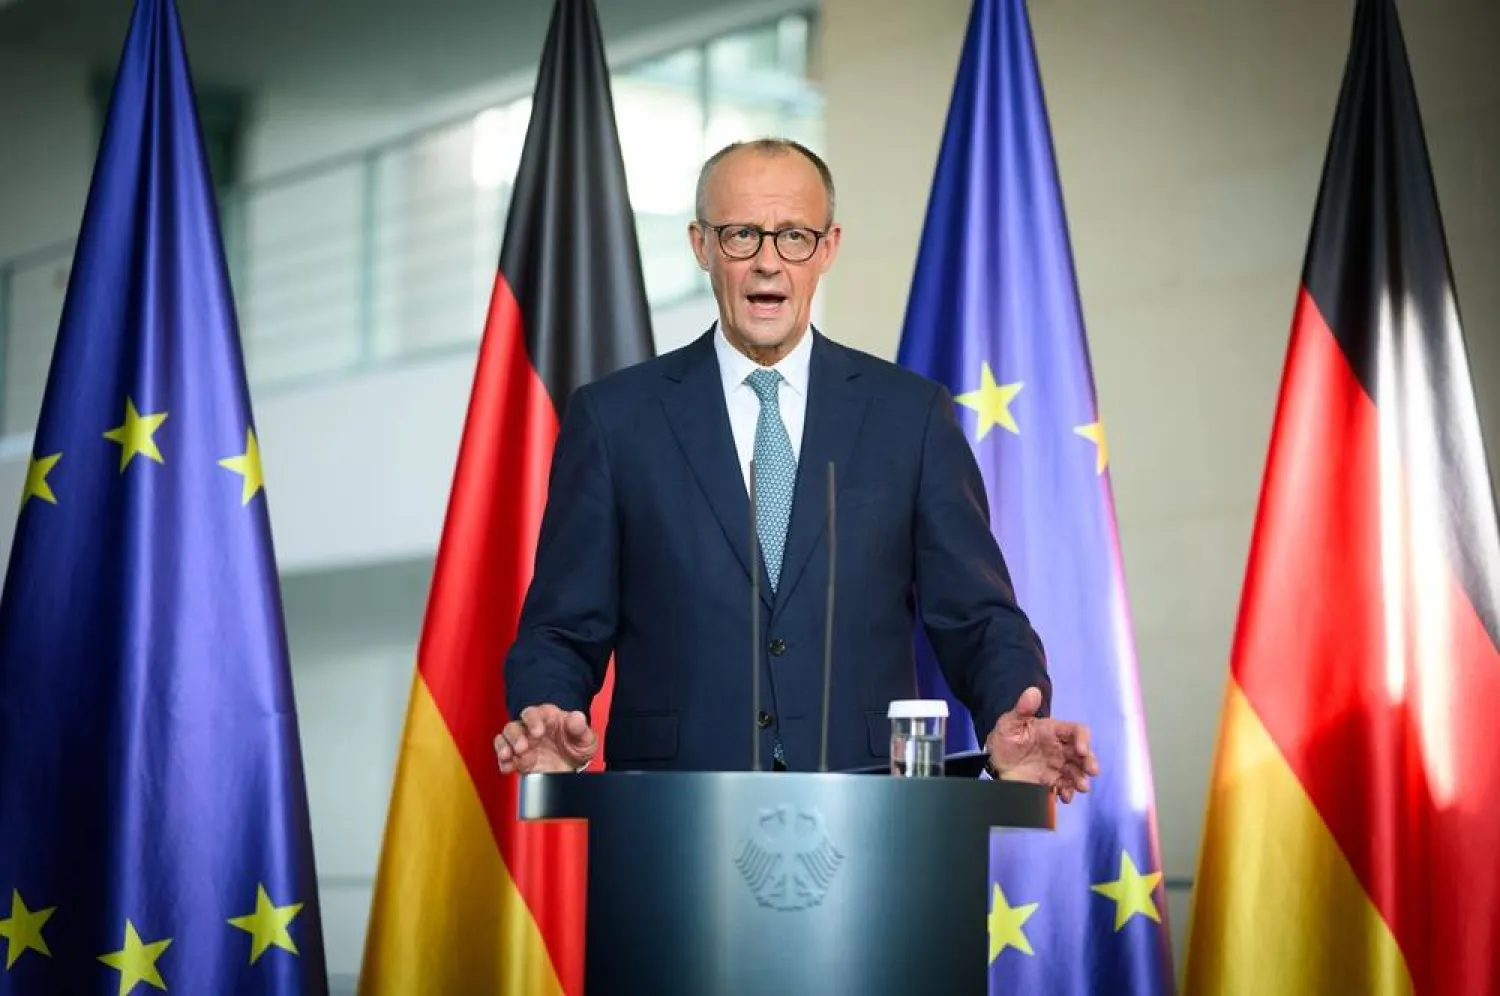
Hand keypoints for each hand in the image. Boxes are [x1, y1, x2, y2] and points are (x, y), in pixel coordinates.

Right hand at [494, 704, 597, 774]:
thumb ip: (580, 727)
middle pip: (514, 726)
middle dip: (515, 736)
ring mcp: (523, 743)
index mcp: (546, 718)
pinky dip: (503, 762)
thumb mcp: (584, 736)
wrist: (574, 764)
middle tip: (522, 748)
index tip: (537, 732)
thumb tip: (576, 717)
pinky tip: (508, 766)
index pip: (533, 713)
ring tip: (508, 756)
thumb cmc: (576, 744)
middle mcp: (530, 729)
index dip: (533, 721)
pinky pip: (504, 757)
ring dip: (504, 747)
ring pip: (505, 739)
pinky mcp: (518, 759)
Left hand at [985, 687, 1099, 802]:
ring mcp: (1057, 766)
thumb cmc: (1004, 739)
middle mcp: (1060, 749)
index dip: (1083, 739)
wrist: (993, 763)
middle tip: (1091, 770)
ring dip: (1082, 779)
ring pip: (1077, 771)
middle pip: (1082, 754)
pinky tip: (1065, 797)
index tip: (1081, 749)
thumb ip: (1022, 709)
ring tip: (1081, 787)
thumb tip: (1033, 691)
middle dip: (1089, 761)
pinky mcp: (1051, 782)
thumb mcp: (1009, 722)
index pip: (1076, 731)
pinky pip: (1065, 787)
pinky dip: (1068, 792)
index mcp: (1053, 731)